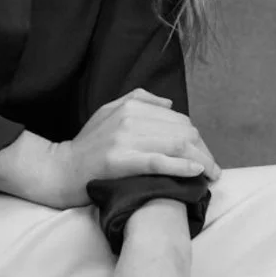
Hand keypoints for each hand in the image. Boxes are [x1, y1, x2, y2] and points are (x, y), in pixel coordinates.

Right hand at [47, 89, 220, 208]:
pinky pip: (158, 161)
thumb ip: (139, 101)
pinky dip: (181, 166)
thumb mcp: (109, 111)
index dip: (197, 138)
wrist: (61, 168)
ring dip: (201, 161)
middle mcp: (130, 117)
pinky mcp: (120, 160)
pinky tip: (195, 173)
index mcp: (131, 104)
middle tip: (214, 169)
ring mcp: (124, 139)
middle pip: (182, 131)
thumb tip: (169, 104)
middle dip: (204, 150)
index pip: (178, 119)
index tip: (205, 155)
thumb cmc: (88, 144)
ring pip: (175, 145)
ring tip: (212, 175)